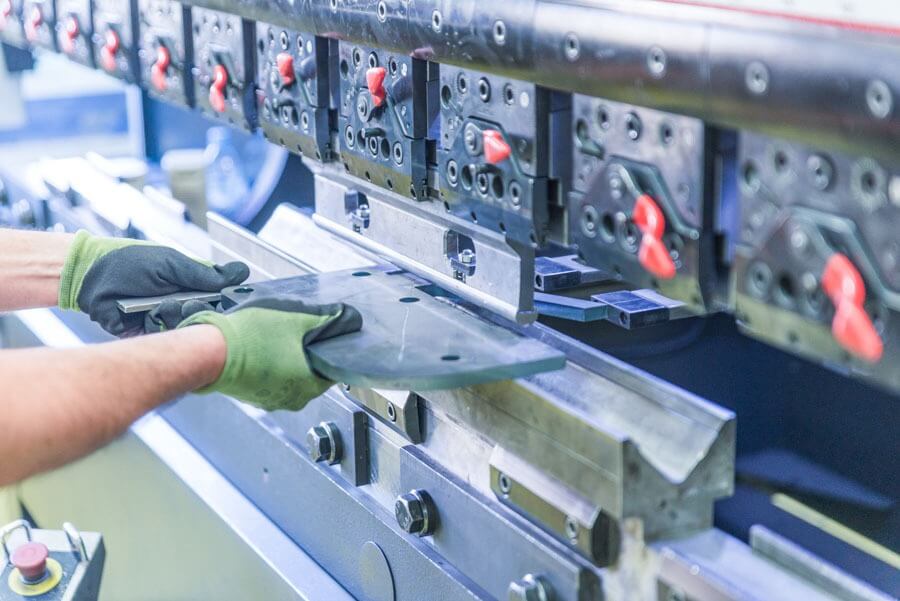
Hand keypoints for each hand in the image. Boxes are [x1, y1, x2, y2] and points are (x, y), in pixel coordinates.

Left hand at [58, 231, 248, 335]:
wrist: (89, 278)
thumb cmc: (127, 263)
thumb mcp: (170, 264)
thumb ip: (204, 274)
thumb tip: (241, 272)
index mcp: (191, 284)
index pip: (220, 297)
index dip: (227, 302)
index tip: (228, 301)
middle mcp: (182, 303)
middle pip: (207, 317)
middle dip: (199, 311)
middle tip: (187, 303)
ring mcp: (166, 320)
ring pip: (188, 329)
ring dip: (176, 318)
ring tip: (161, 307)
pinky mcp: (150, 334)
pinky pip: (166, 339)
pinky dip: (160, 328)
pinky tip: (150, 317)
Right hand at [164, 296, 361, 410]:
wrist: (210, 352)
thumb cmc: (251, 340)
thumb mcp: (297, 318)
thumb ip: (326, 318)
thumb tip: (345, 317)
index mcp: (310, 386)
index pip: (334, 370)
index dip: (332, 350)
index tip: (327, 336)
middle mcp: (293, 399)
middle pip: (313, 374)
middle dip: (308, 353)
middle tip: (300, 332)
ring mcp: (271, 400)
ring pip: (291, 377)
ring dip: (288, 359)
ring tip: (277, 338)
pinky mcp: (252, 395)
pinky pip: (271, 379)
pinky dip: (270, 365)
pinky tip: (262, 348)